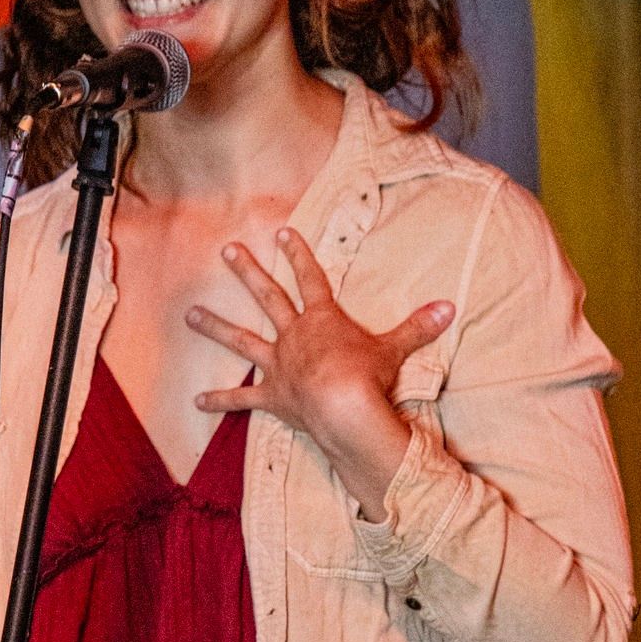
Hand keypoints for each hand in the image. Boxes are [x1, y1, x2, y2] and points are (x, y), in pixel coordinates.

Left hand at [186, 228, 452, 518]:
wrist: (345, 409)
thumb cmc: (369, 377)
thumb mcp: (396, 348)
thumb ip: (418, 327)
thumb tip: (450, 306)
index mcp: (322, 320)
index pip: (311, 278)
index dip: (299, 254)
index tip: (284, 232)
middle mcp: (294, 336)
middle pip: (267, 297)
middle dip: (248, 271)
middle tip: (228, 250)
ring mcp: (278, 365)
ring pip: (241, 340)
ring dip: (214, 326)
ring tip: (189, 314)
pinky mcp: (272, 397)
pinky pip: (241, 399)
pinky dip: (219, 401)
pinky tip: (197, 400)